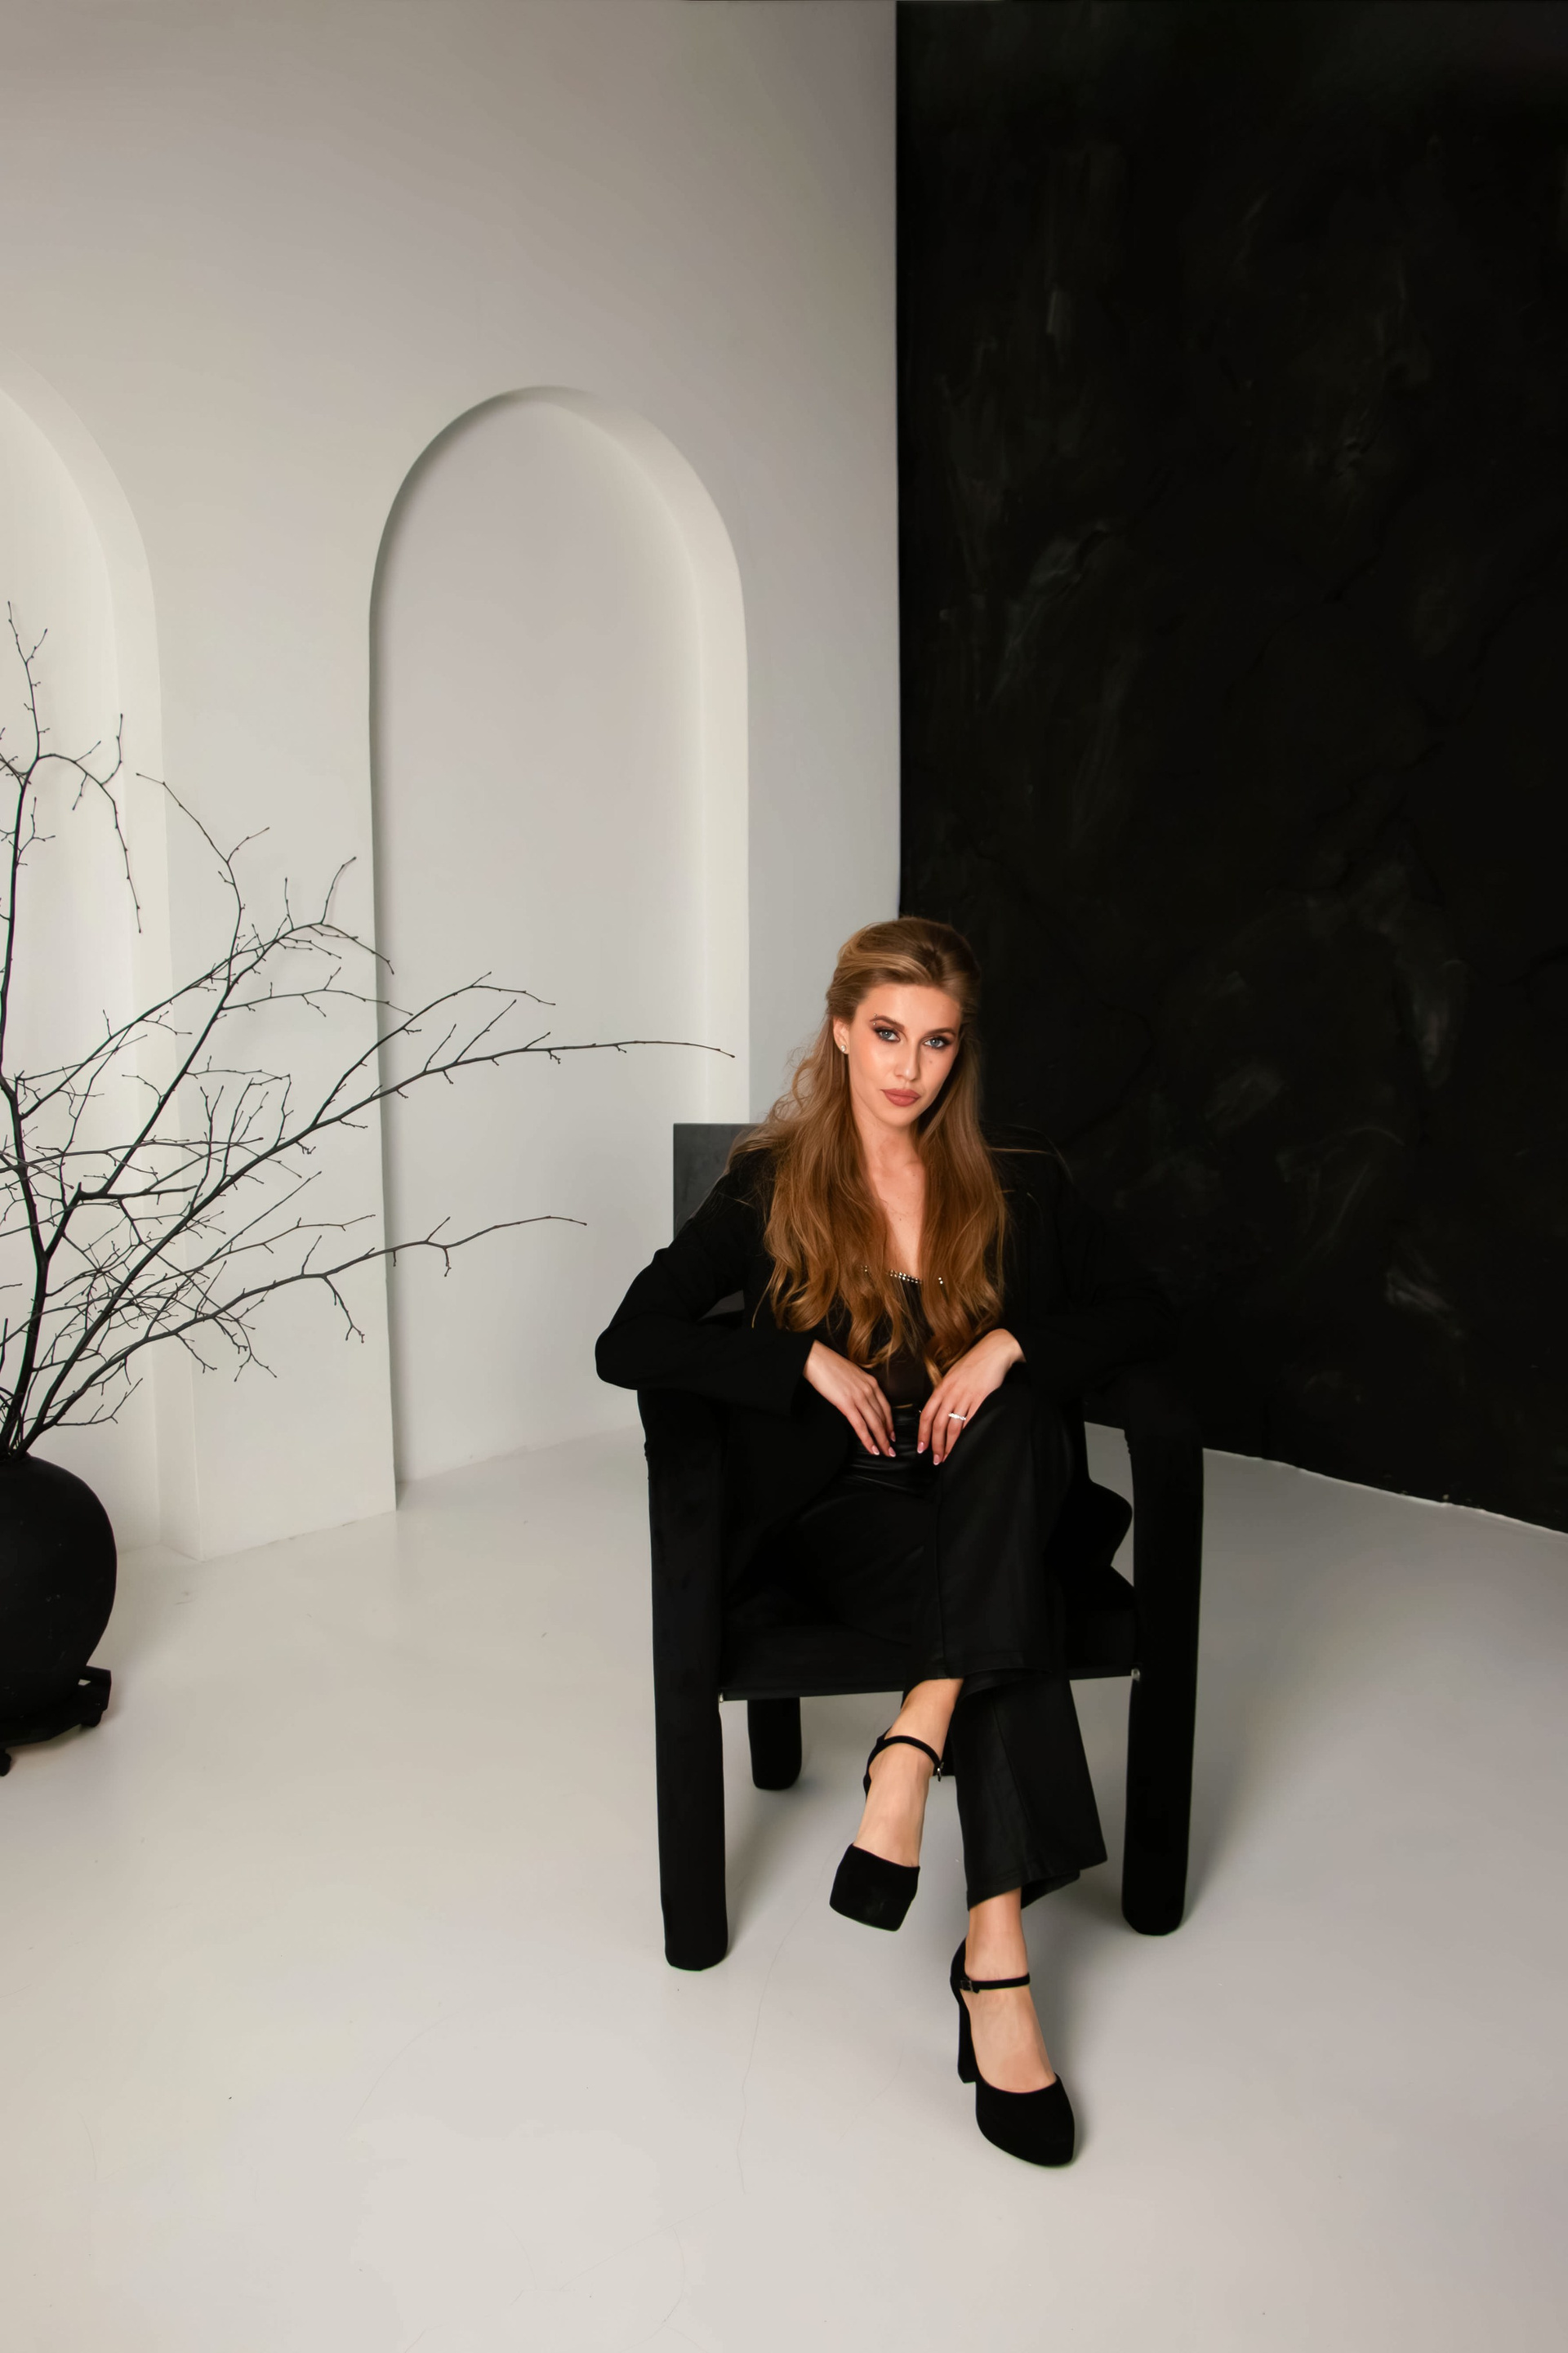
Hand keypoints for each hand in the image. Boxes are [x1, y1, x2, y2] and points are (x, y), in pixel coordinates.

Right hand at [804, 1341, 895, 1455]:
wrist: (816, 1359)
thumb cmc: (830, 1366)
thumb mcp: (853, 1375)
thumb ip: (860, 1387)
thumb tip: (860, 1398)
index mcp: (871, 1382)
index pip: (886, 1407)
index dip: (890, 1423)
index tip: (891, 1434)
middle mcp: (869, 1390)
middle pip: (882, 1418)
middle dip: (888, 1436)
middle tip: (891, 1450)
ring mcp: (859, 1397)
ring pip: (874, 1424)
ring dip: (881, 1441)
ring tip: (884, 1453)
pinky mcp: (846, 1403)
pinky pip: (860, 1426)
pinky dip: (868, 1439)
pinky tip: (871, 1448)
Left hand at [919, 1330, 1023, 1462]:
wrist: (992, 1352)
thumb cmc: (971, 1364)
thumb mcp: (951, 1376)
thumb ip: (943, 1393)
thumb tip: (936, 1412)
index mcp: (941, 1388)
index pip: (927, 1415)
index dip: (923, 1434)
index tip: (921, 1448)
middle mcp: (951, 1394)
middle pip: (939, 1425)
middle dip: (935, 1445)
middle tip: (935, 1459)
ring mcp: (966, 1397)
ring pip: (954, 1427)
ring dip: (949, 1445)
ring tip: (948, 1457)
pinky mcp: (981, 1399)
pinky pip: (971, 1422)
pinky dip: (966, 1436)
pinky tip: (964, 1445)